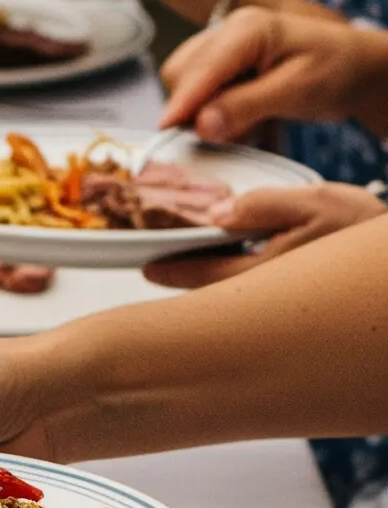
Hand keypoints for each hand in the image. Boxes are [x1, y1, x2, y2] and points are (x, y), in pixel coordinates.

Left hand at [141, 179, 387, 288]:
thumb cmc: (360, 229)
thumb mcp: (315, 202)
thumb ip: (263, 206)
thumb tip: (216, 213)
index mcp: (267, 272)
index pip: (204, 276)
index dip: (172, 270)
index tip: (147, 267)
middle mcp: (269, 297)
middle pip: (209, 297)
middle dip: (181, 286)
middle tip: (154, 274)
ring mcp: (280, 305)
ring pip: (228, 300)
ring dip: (203, 286)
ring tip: (181, 271)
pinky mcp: (292, 305)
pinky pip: (248, 300)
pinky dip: (228, 287)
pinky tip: (227, 272)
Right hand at [159, 5, 387, 143]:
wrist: (355, 68)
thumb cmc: (335, 71)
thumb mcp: (295, 91)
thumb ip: (246, 106)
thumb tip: (201, 125)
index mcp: (247, 28)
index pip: (200, 67)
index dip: (182, 102)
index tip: (165, 132)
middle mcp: (229, 30)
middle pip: (181, 72)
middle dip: (191, 108)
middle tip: (226, 135)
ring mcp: (224, 45)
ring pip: (184, 82)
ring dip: (201, 111)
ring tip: (243, 125)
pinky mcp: (225, 63)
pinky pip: (198, 89)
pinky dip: (211, 110)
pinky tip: (241, 117)